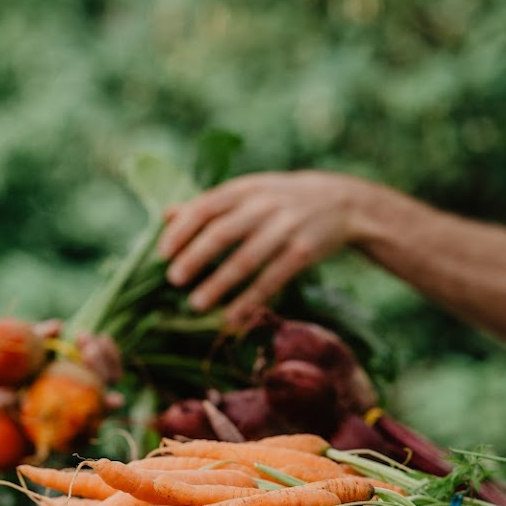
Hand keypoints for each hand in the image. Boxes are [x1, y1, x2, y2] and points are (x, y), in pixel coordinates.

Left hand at [158, 171, 365, 326]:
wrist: (342, 202)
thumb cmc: (282, 199)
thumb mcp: (249, 191)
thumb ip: (210, 203)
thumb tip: (165, 215)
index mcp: (245, 188)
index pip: (206, 206)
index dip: (182, 229)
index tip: (163, 252)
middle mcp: (264, 205)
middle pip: (223, 232)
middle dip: (195, 256)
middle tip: (173, 279)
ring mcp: (285, 229)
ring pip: (246, 260)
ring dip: (219, 284)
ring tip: (195, 304)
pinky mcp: (302, 253)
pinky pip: (272, 280)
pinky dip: (250, 300)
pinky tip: (231, 317)